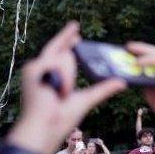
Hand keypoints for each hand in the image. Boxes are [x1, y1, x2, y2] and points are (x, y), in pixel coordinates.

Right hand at [7, 22, 126, 153]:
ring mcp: (34, 68)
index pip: (60, 52)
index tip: (77, 33)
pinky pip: (59, 62)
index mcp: (51, 75)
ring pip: (65, 56)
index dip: (67, 40)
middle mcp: (40, 69)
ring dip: (70, 76)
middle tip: (76, 26)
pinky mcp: (32, 69)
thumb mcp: (86, 98)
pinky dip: (65, 77)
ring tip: (63, 94)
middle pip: (59, 48)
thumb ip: (103, 88)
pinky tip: (60, 91)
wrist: (45, 127)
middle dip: (66, 37)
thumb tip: (121, 82)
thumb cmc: (60, 118)